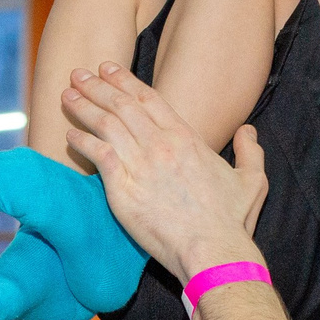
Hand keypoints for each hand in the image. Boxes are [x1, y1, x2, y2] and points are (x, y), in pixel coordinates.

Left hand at [62, 62, 268, 282]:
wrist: (213, 249)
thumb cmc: (232, 220)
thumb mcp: (252, 180)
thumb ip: (250, 151)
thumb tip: (247, 132)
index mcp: (187, 138)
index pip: (149, 99)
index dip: (125, 81)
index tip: (107, 69)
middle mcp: (161, 144)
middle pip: (122, 105)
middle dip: (97, 85)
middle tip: (78, 74)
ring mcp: (141, 164)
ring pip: (106, 125)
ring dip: (84, 107)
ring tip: (66, 96)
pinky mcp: (124, 188)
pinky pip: (98, 155)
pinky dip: (82, 142)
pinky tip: (69, 136)